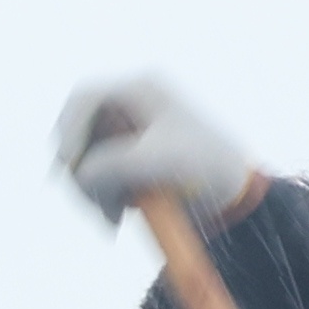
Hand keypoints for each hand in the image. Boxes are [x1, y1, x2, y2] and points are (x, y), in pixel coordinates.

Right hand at [53, 76, 255, 228]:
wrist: (240, 193)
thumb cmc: (208, 168)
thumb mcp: (159, 162)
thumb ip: (112, 164)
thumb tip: (78, 175)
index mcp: (142, 90)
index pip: (84, 99)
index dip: (68, 131)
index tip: (68, 167)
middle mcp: (132, 106)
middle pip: (79, 131)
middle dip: (81, 171)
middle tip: (92, 203)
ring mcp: (130, 132)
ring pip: (85, 158)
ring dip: (91, 191)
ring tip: (113, 219)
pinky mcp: (131, 158)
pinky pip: (99, 175)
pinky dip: (101, 197)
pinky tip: (118, 215)